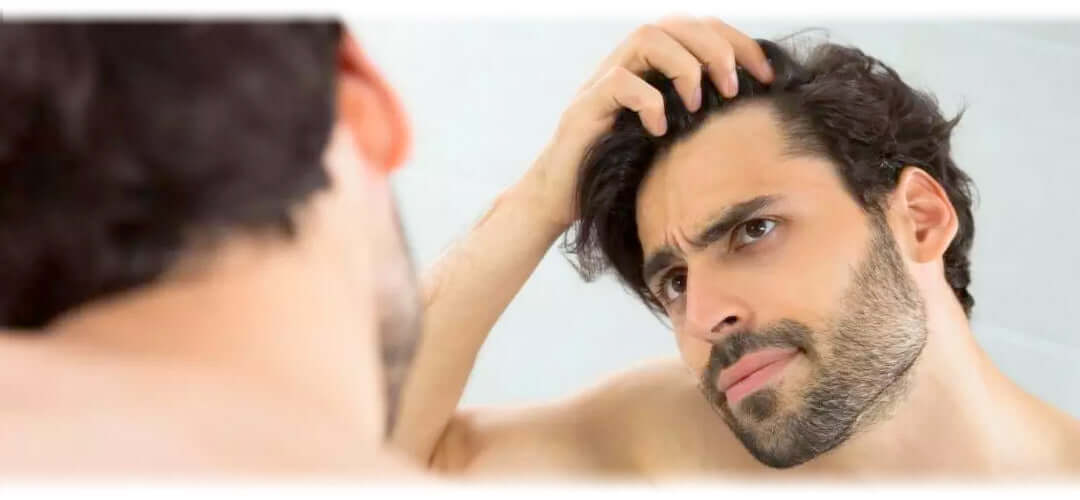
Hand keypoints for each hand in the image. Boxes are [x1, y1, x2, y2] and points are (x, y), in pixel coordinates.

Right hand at [523, 16, 774, 229]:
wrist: (559, 200)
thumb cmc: (616, 174)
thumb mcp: (669, 142)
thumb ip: (697, 119)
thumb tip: (754, 115)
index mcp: (651, 69)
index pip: (699, 29)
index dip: (739, 43)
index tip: (768, 75)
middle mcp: (627, 66)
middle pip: (677, 23)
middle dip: (716, 48)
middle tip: (734, 88)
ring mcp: (603, 83)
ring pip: (647, 37)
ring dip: (683, 66)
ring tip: (697, 103)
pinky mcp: (586, 107)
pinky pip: (621, 82)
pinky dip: (648, 101)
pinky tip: (660, 130)